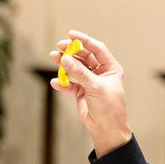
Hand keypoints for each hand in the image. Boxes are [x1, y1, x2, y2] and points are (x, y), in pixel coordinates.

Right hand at [49, 30, 131, 155]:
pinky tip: (55, 82)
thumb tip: (65, 58)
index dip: (84, 41)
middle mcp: (101, 73)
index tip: (71, 34)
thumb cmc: (109, 108)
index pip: (97, 49)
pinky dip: (62, 82)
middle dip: (72, 51)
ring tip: (53, 58)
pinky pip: (70, 83)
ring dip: (64, 64)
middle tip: (59, 47)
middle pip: (84, 56)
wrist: (106, 129)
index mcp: (111, 69)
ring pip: (75, 68)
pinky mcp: (81, 92)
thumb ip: (80, 72)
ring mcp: (90, 82)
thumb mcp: (95, 87)